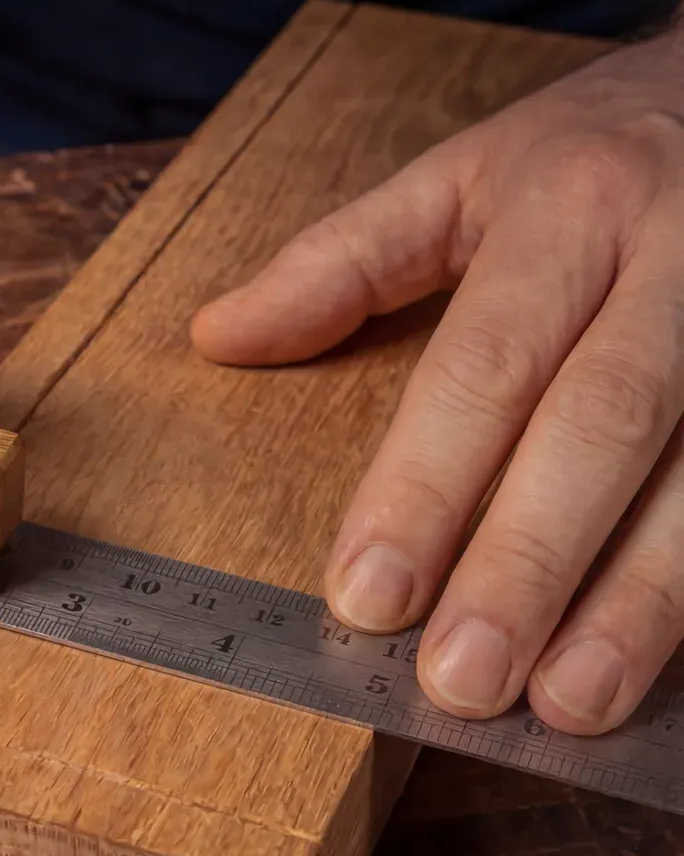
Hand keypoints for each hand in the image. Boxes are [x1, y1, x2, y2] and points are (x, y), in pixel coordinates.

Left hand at [191, 27, 683, 735]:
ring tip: (567, 705)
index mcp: (572, 209)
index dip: (424, 484)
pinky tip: (662, 671)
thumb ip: (343, 259)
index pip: (485, 363)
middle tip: (460, 680)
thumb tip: (217, 336)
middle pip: (603, 424)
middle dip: (528, 560)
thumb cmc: (604, 150)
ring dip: (641, 601)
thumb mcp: (468, 171)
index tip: (363, 596)